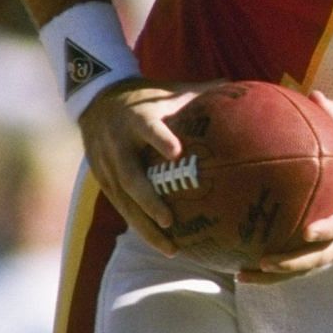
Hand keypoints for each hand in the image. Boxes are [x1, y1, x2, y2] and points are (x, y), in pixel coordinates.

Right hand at [79, 77, 219, 257]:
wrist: (95, 101)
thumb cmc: (146, 96)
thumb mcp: (168, 91)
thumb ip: (201, 91)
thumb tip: (237, 84)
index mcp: (135, 118)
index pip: (147, 129)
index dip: (159, 139)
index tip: (176, 152)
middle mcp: (117, 144)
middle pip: (131, 177)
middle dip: (149, 201)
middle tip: (170, 220)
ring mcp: (107, 166)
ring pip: (125, 201)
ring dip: (146, 226)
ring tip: (171, 248)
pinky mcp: (103, 181)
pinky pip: (122, 208)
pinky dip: (141, 226)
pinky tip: (163, 244)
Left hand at [244, 91, 332, 284]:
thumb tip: (315, 95)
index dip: (328, 229)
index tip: (308, 231)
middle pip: (322, 257)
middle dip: (292, 263)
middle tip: (262, 260)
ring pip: (310, 267)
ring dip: (279, 275)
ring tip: (244, 275)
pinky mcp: (332, 250)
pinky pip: (306, 265)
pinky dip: (281, 272)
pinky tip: (250, 272)